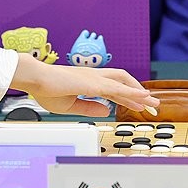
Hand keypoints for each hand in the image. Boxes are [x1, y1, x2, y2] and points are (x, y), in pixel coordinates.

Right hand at [10, 54, 159, 116]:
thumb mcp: (70, 105)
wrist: (34, 79)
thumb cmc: (46, 90)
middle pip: (123, 82)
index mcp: (88, 81)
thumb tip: (107, 111)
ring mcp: (95, 78)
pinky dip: (133, 92)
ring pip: (123, 84)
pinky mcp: (93, 83)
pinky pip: (118, 88)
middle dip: (138, 92)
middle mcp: (94, 76)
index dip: (127, 96)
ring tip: (153, 102)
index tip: (139, 104)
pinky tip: (143, 96)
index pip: (114, 88)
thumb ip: (90, 108)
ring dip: (140, 93)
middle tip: (152, 103)